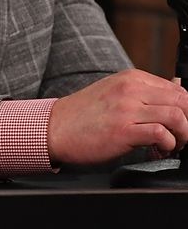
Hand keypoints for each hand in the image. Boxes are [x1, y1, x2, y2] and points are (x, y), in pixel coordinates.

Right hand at [48, 69, 187, 166]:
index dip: (186, 109)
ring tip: (172, 145)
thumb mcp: (115, 93)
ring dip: (182, 135)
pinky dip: (167, 145)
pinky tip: (158, 150)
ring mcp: (126, 109)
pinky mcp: (123, 130)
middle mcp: (130, 89)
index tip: (180, 125)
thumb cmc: (83, 115)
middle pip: (182, 101)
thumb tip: (178, 85)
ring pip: (177, 116)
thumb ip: (145, 92)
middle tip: (181, 137)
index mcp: (131, 78)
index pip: (177, 88)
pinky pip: (161, 134)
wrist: (54, 128)